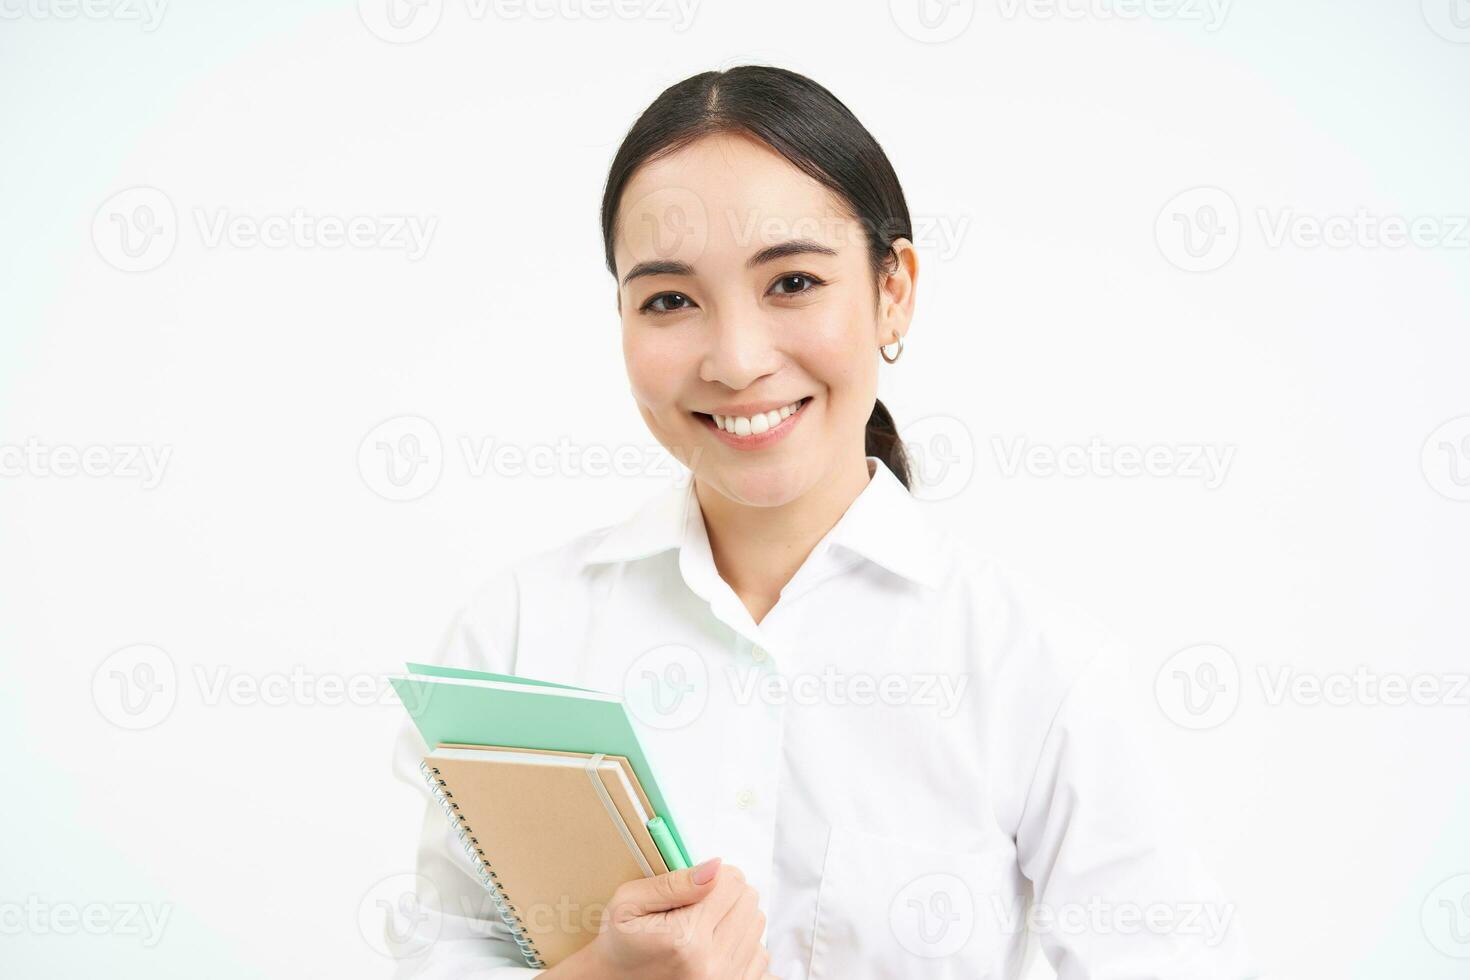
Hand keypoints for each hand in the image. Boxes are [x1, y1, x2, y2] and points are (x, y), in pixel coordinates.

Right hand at [549, 857, 773, 979]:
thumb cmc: (620, 942)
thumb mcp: (629, 903)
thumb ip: (673, 883)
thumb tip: (716, 868)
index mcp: (685, 938)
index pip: (732, 882)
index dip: (715, 875)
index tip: (696, 884)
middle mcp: (711, 963)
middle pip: (749, 901)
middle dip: (727, 894)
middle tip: (700, 903)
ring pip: (757, 924)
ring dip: (736, 917)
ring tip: (706, 923)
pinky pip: (761, 953)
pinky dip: (742, 943)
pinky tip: (716, 944)